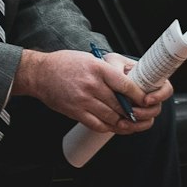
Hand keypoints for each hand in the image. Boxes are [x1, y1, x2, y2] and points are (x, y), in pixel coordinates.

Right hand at [14, 49, 169, 133]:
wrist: (40, 74)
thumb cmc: (65, 64)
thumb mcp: (89, 59)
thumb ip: (107, 72)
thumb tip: (127, 85)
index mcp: (97, 69)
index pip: (124, 84)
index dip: (138, 95)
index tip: (146, 100)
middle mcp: (91, 85)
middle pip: (119, 104)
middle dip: (133, 111)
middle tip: (142, 114)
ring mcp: (83, 100)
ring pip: (110, 117)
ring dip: (123, 122)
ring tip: (131, 123)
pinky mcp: (75, 112)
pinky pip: (97, 124)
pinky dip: (109, 127)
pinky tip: (114, 126)